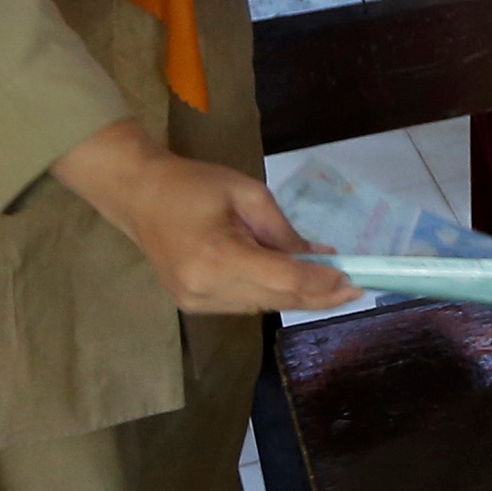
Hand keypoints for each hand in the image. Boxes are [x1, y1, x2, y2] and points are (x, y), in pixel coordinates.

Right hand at [53, 121, 354, 314]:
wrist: (136, 193)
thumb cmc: (192, 184)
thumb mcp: (247, 193)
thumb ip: (283, 230)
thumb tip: (320, 257)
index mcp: (217, 257)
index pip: (283, 280)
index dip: (322, 284)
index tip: (355, 282)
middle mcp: (205, 288)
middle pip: (276, 299)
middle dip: (318, 296)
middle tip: (355, 289)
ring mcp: (195, 301)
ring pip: (263, 306)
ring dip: (296, 296)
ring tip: (330, 284)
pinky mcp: (192, 304)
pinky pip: (244, 304)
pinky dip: (270, 293)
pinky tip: (290, 282)